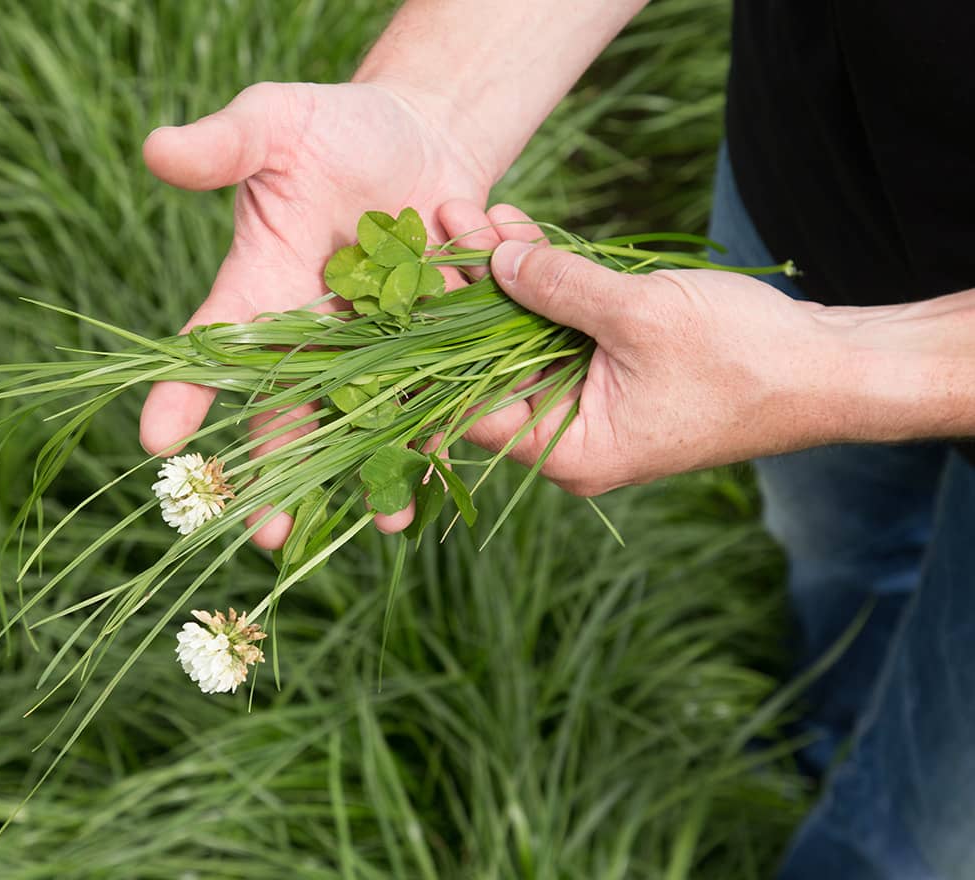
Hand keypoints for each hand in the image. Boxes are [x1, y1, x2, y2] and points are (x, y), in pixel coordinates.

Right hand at [140, 82, 494, 547]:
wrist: (422, 138)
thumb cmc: (337, 127)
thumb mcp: (278, 123)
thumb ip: (226, 144)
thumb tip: (157, 149)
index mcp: (263, 286)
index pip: (215, 344)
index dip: (185, 390)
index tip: (158, 441)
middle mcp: (313, 330)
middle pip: (284, 409)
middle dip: (274, 471)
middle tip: (264, 534)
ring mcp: (373, 343)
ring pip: (359, 419)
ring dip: (366, 471)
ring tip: (378, 522)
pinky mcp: (431, 342)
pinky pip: (429, 396)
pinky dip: (434, 436)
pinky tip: (435, 483)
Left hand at [437, 201, 859, 494]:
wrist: (829, 367)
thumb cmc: (744, 358)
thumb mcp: (641, 316)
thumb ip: (560, 289)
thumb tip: (495, 262)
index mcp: (570, 449)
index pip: (470, 411)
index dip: (431, 352)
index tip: (402, 297)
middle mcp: (571, 433)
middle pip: (493, 362)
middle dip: (468, 291)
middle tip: (438, 226)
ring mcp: (593, 400)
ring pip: (525, 334)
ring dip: (505, 274)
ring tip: (470, 213)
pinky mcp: (614, 369)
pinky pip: (564, 324)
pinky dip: (546, 281)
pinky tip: (515, 230)